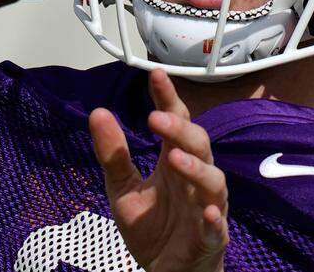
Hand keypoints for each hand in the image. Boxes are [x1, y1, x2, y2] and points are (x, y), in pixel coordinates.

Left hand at [89, 70, 228, 271]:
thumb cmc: (154, 228)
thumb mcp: (123, 189)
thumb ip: (113, 155)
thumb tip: (96, 113)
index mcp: (174, 162)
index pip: (176, 123)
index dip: (167, 98)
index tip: (155, 74)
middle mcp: (195, 179)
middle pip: (198, 145)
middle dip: (179, 130)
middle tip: (155, 119)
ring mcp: (207, 207)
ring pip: (213, 181)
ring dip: (196, 169)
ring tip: (174, 159)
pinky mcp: (210, 238)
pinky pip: (217, 227)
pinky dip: (214, 219)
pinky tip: (208, 213)